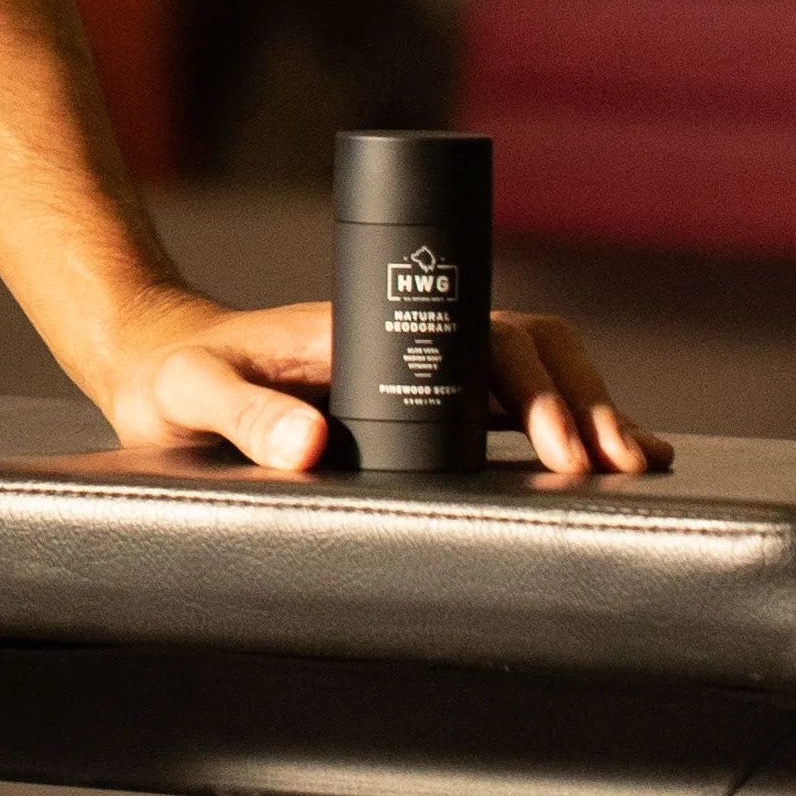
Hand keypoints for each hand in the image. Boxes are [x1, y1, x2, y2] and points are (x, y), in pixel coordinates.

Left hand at [82, 289, 659, 478]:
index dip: (529, 386)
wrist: (160, 372)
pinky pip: (507, 412)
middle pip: (527, 353)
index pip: (481, 340)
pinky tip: (607, 465)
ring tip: (636, 465)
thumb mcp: (193, 390)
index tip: (554, 443)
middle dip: (583, 401)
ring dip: (589, 414)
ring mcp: (420, 375)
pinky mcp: (419, 410)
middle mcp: (408, 344)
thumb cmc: (173, 376)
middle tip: (616, 463)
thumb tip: (311, 446)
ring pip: (532, 378)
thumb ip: (241, 413)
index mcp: (371, 330)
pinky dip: (565, 430)